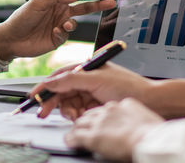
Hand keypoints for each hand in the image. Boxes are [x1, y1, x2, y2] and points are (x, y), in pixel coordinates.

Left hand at [0, 0, 117, 60]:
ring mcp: (60, 26)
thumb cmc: (21, 18)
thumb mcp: (37, 3)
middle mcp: (61, 12)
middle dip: (98, 4)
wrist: (11, 39)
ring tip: (63, 25)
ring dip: (72, 24)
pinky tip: (53, 32)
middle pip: (84, 7)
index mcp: (57, 1)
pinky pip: (66, 35)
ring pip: (75, 23)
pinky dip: (62, 33)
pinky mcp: (58, 39)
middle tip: (111, 1)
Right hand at [29, 63, 152, 119]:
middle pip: (61, 90)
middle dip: (53, 102)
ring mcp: (91, 92)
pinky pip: (78, 111)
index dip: (45, 86)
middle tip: (43, 113)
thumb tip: (51, 81)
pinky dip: (76, 115)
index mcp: (87, 67)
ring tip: (74, 116)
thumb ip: (72, 79)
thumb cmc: (129, 87)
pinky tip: (81, 118)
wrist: (151, 101)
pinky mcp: (95, 105)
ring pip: (68, 102)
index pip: (60, 76)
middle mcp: (88, 78)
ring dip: (67, 111)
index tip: (33, 96)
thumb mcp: (97, 80)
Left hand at [66, 98, 163, 160]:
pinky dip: (71, 139)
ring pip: (80, 122)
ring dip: (77, 128)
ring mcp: (100, 122)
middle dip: (85, 120)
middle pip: (90, 113)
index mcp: (123, 104)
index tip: (100, 120)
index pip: (105, 108)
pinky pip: (75, 136)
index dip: (99, 115)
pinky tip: (70, 141)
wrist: (151, 140)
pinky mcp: (93, 136)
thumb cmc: (154, 133)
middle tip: (83, 127)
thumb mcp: (145, 119)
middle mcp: (109, 110)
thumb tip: (134, 126)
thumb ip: (135, 118)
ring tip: (75, 134)